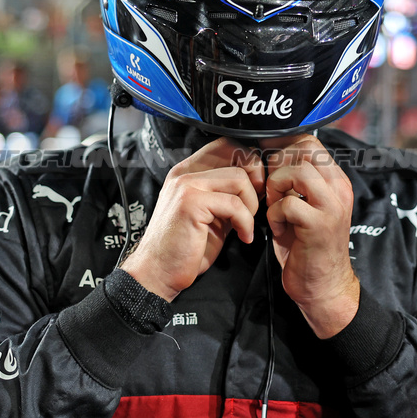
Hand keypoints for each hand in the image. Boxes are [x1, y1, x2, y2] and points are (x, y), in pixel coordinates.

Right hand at [122, 138, 263, 300]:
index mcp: (188, 172)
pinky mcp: (191, 203)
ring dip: (251, 206)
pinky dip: (246, 223)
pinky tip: (243, 236)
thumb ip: (227, 194)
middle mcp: (185, 173)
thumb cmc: (185, 247)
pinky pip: (235, 204)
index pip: (225, 145)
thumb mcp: (211, 214)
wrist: (158, 272)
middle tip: (254, 207)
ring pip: (240, 179)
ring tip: (245, 225)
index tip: (256, 187)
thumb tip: (258, 182)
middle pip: (237, 156)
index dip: (249, 161)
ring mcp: (186, 186)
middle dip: (256, 182)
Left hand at [262, 135, 359, 338]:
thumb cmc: (306, 245)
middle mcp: (340, 189)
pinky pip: (288, 203)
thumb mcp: (303, 206)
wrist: (323, 286)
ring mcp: (332, 206)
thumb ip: (294, 181)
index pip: (310, 142)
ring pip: (297, 171)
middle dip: (277, 166)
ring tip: (275, 208)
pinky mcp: (320, 225)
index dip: (282, 147)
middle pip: (304, 150)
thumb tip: (269, 153)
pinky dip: (275, 215)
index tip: (267, 164)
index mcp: (336, 181)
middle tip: (271, 190)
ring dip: (276, 188)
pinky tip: (280, 229)